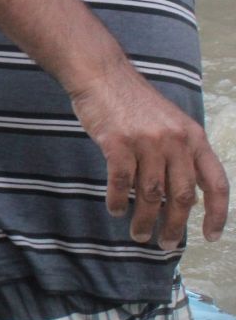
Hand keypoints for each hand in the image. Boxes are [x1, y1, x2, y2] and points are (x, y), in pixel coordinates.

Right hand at [71, 62, 227, 247]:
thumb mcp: (172, 123)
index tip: (209, 236)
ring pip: (151, 193)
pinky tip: (116, 209)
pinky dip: (118, 200)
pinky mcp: (117, 142)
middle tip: (166, 244)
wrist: (103, 75)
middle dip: (175, 226)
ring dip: (145, 220)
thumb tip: (187, 194)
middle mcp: (175, 141)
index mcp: (194, 138)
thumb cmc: (135, 102)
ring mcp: (146, 141)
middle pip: (181, 196)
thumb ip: (182, 154)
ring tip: (138, 235)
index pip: (215, 183)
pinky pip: (120, 181)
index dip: (217, 214)